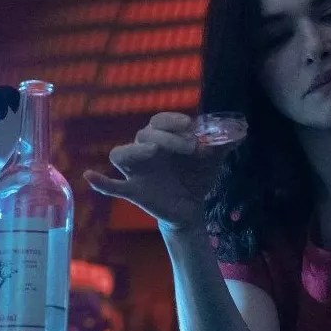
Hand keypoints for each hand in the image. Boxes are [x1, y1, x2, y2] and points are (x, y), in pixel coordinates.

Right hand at [83, 112, 239, 231]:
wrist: (191, 208)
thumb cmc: (196, 178)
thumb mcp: (211, 161)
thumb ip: (223, 144)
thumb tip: (242, 131)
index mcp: (163, 139)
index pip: (159, 121)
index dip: (171, 121)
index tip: (189, 127)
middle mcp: (146, 151)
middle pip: (144, 135)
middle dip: (166, 138)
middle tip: (189, 148)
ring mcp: (137, 171)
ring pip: (120, 154)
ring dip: (133, 152)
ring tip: (152, 153)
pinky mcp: (133, 191)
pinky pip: (111, 186)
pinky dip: (99, 182)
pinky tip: (89, 176)